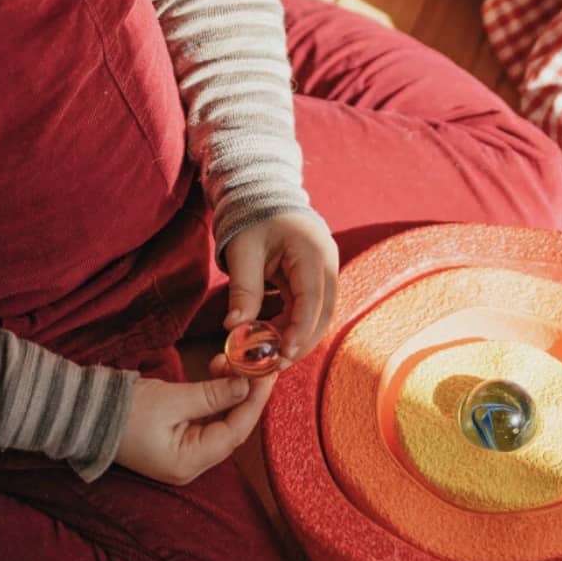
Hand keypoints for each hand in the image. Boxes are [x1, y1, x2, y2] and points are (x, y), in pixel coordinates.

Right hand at [115, 374, 274, 484]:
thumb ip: (213, 394)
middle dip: (246, 394)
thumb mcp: (172, 399)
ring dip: (230, 390)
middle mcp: (190, 464)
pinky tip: (217, 370)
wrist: (80, 412)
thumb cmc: (123, 410)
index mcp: (189, 463)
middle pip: (232, 428)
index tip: (268, 374)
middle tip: (257, 364)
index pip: (236, 433)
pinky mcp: (177, 437)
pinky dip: (214, 395)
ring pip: (221, 420)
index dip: (255, 402)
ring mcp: (183, 452)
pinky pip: (206, 417)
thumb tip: (247, 386)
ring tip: (231, 360)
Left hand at [223, 212, 338, 361]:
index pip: (312, 297)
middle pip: (323, 313)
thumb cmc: (251, 218)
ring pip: (319, 316)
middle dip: (301, 342)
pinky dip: (293, 326)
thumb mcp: (243, 251)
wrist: (263, 195)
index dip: (299, 328)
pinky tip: (273, 339)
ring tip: (270, 357)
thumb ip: (243, 289)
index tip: (282, 352)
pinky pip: (310, 309)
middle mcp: (327, 263)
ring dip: (297, 338)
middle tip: (275, 365)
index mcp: (312, 251)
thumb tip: (234, 328)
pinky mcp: (317, 279)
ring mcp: (326, 271)